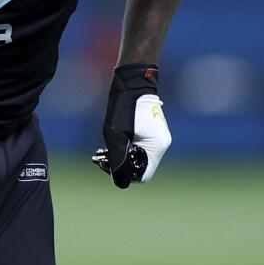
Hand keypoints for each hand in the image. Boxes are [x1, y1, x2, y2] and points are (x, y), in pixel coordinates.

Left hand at [92, 63, 171, 187]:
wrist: (133, 83)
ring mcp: (159, 137)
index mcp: (157, 146)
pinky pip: (141, 148)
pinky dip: (127, 149)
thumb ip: (118, 159)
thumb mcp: (115, 135)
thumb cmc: (124, 106)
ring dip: (123, 157)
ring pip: (140, 157)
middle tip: (102, 158)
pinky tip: (113, 143)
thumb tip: (120, 181)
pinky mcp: (153, 132)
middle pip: (141, 167)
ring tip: (104, 152)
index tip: (109, 166)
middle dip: (121, 166)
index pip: (143, 175)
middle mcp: (162, 144)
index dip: (125, 175)